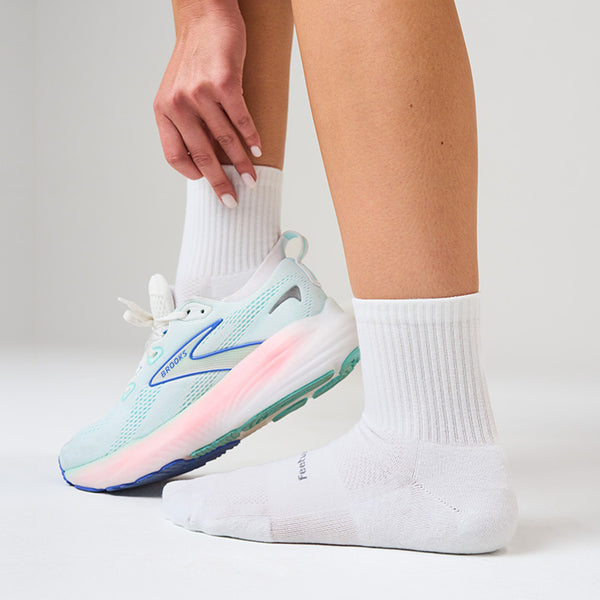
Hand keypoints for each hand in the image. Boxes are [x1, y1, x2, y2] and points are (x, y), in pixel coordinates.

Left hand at [154, 0, 261, 206]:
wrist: (205, 17)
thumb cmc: (194, 57)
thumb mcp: (177, 90)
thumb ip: (186, 122)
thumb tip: (204, 156)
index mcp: (163, 110)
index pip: (175, 155)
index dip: (192, 173)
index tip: (206, 183)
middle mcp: (178, 104)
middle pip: (202, 155)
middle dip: (220, 183)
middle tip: (231, 200)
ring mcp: (200, 93)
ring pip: (225, 140)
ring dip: (242, 165)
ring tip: (252, 179)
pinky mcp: (223, 83)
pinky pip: (241, 120)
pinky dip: (252, 138)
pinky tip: (258, 150)